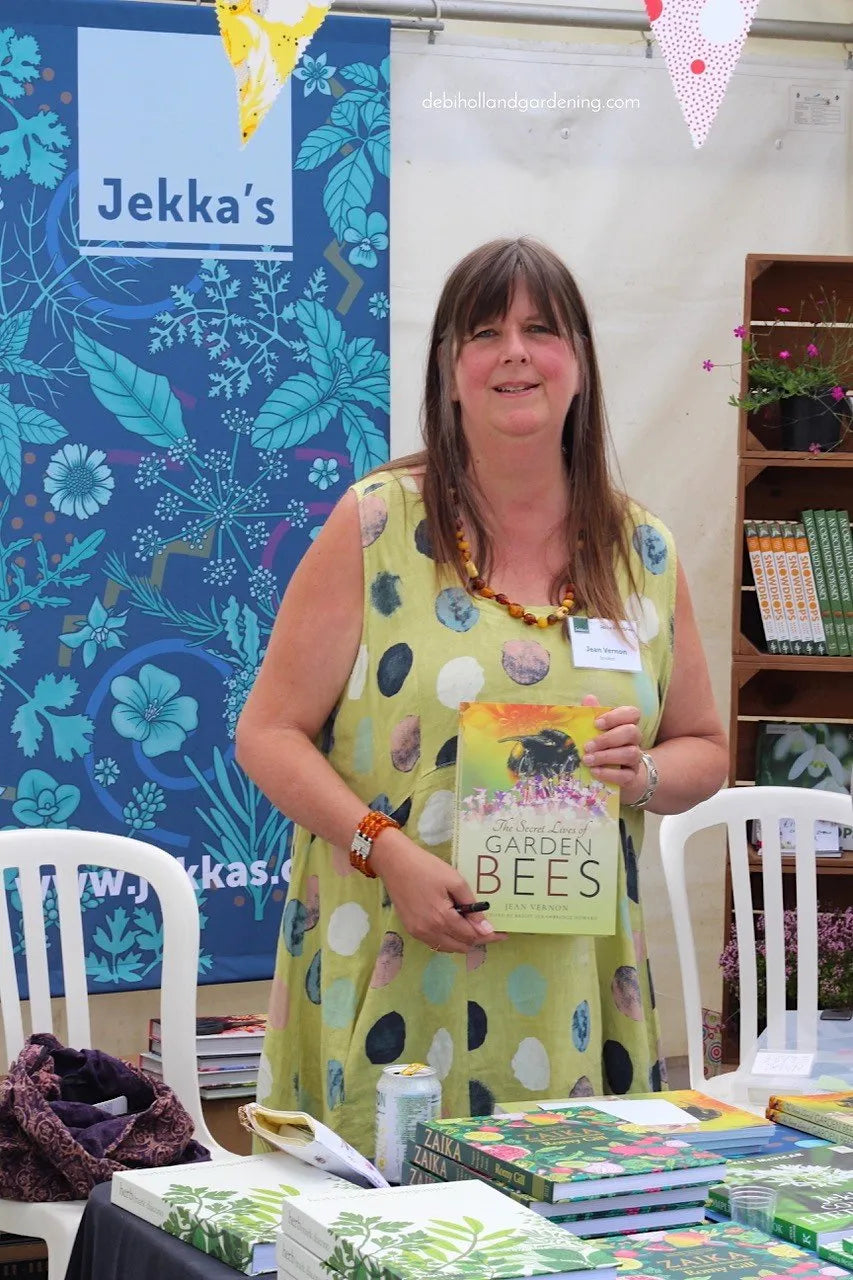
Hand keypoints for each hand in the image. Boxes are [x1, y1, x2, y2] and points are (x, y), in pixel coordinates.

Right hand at [370, 829, 506, 954]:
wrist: (394, 862)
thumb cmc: (426, 867)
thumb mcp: (454, 881)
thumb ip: (471, 906)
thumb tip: (486, 928)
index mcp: (442, 919)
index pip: (472, 936)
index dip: (489, 936)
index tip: (503, 934)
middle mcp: (429, 931)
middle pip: (461, 946)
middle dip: (478, 940)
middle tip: (488, 927)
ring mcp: (418, 933)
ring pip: (448, 947)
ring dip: (462, 941)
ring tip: (472, 925)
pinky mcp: (411, 930)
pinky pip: (435, 943)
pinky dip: (448, 939)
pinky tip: (454, 925)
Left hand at [580, 694, 646, 803]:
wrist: (615, 774)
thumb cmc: (603, 747)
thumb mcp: (596, 730)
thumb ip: (593, 714)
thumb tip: (589, 698)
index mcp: (627, 724)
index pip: (632, 713)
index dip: (616, 716)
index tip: (596, 723)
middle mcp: (635, 740)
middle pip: (631, 732)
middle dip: (608, 738)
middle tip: (588, 745)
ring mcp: (635, 759)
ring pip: (631, 753)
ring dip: (606, 756)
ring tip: (587, 759)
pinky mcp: (632, 777)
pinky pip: (626, 776)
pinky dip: (609, 773)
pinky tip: (594, 772)